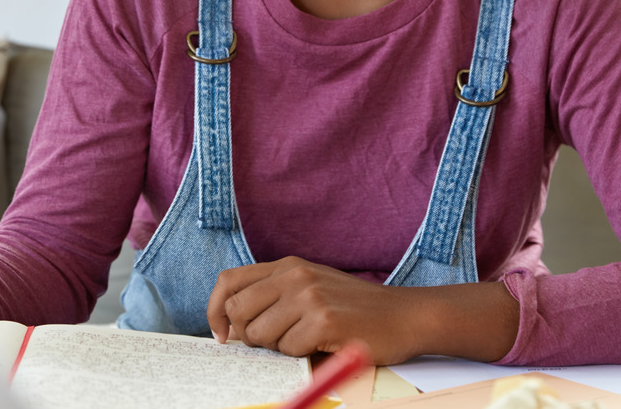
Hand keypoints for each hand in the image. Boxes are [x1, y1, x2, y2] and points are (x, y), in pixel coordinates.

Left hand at [207, 256, 419, 361]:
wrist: (405, 315)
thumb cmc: (355, 309)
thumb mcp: (310, 288)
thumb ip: (273, 297)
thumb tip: (230, 327)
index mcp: (286, 265)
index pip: (228, 281)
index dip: (215, 310)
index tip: (222, 335)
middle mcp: (294, 275)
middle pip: (237, 310)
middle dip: (247, 335)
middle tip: (272, 343)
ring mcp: (308, 296)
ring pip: (260, 334)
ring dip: (278, 347)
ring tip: (305, 340)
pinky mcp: (324, 320)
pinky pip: (288, 349)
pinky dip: (301, 355)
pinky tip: (323, 344)